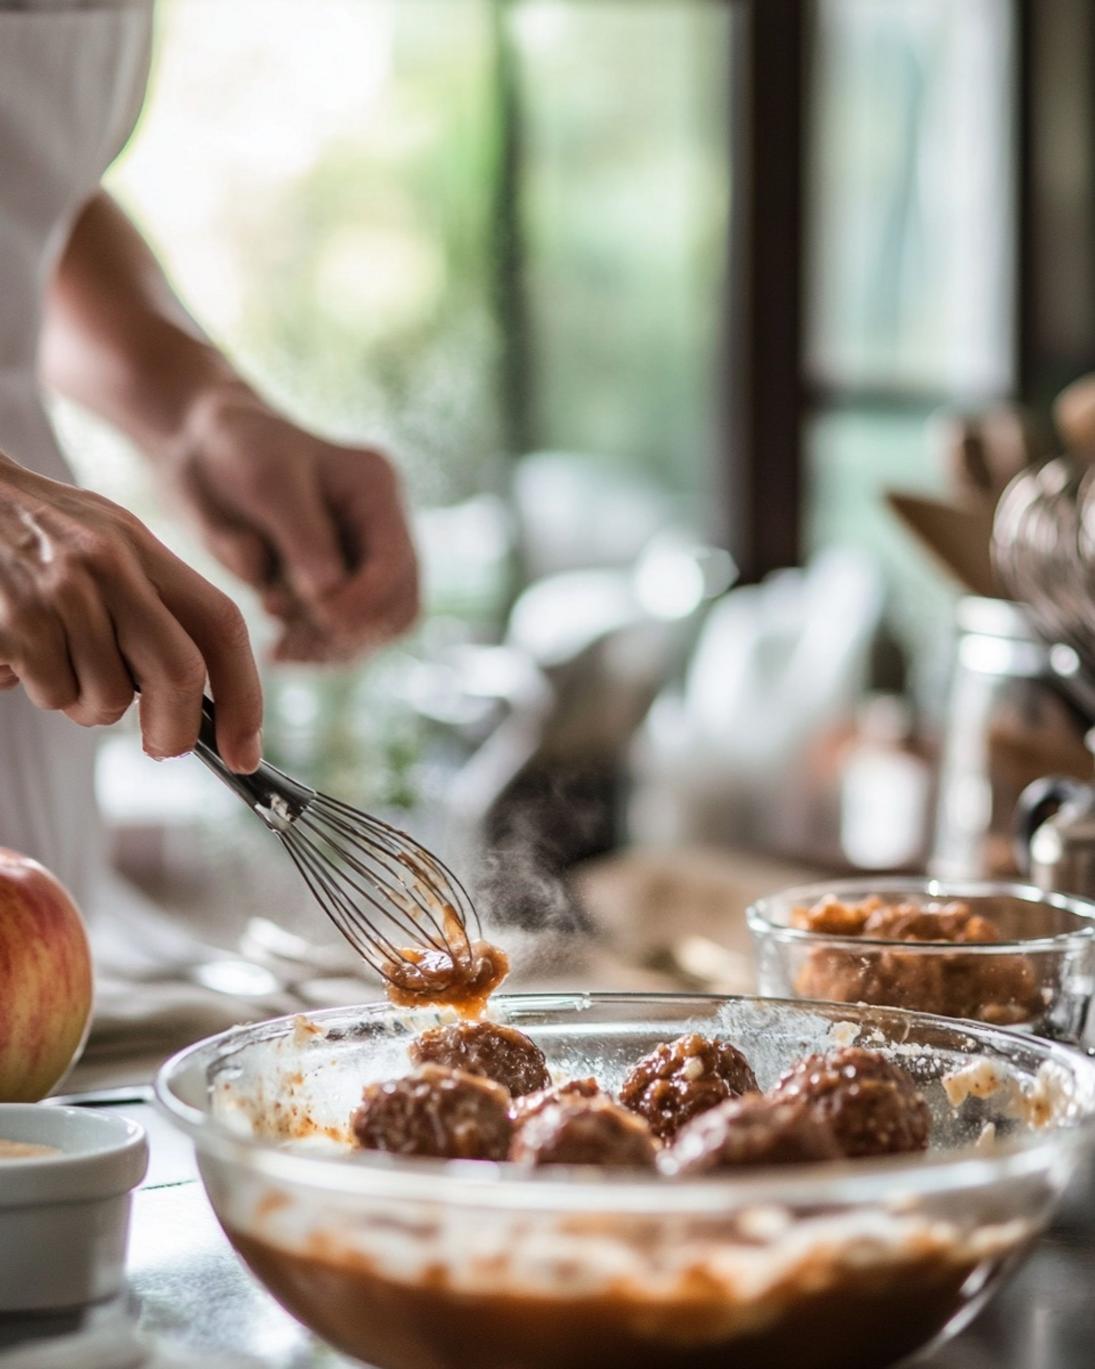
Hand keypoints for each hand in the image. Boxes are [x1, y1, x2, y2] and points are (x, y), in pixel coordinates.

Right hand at [0, 454, 261, 770]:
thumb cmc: (35, 535)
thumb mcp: (105, 544)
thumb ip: (154, 606)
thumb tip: (200, 702)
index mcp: (141, 548)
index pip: (221, 626)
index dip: (245, 698)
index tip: (245, 752)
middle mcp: (107, 566)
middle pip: (178, 673)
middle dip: (176, 730)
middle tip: (163, 747)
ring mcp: (58, 594)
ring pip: (107, 698)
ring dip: (90, 705)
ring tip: (62, 664)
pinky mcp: (15, 624)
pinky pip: (53, 694)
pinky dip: (44, 691)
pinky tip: (25, 653)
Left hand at [171, 384, 419, 662]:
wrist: (200, 452)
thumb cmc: (233, 450)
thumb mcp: (266, 483)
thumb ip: (302, 537)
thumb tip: (330, 596)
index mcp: (376, 491)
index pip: (396, 564)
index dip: (365, 601)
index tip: (317, 615)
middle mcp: (379, 530)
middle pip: (399, 606)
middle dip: (351, 630)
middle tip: (293, 635)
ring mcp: (359, 562)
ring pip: (374, 631)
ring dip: (331, 647)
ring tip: (279, 644)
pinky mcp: (333, 589)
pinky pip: (341, 640)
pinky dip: (314, 653)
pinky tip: (277, 653)